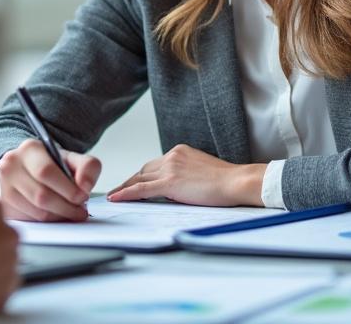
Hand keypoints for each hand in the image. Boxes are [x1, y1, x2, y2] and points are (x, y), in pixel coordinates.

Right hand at [0, 138, 100, 221]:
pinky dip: (48, 222)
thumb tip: (85, 186)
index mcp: (29, 149)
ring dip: (59, 217)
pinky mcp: (5, 206)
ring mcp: (4, 188)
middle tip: (80, 210)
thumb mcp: (73, 159)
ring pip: (36, 212)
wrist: (29, 170)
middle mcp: (11, 167)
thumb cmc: (52, 165)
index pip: (46, 172)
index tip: (83, 196)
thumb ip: (88, 167)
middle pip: (41, 195)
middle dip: (66, 207)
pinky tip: (56, 215)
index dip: (68, 189)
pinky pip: (30, 221)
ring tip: (71, 212)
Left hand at [106, 144, 266, 206]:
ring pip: (140, 179)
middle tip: (119, 192)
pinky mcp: (170, 182)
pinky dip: (126, 193)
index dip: (142, 176)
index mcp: (180, 152)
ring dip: (125, 188)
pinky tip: (116, 199)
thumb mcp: (200, 173)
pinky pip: (142, 189)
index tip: (134, 182)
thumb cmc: (225, 182)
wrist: (237, 182)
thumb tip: (172, 191)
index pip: (154, 165)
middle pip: (144, 170)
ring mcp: (170, 168)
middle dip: (130, 181)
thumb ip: (184, 177)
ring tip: (114, 197)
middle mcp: (172, 155)